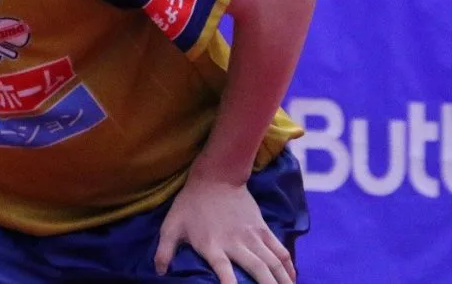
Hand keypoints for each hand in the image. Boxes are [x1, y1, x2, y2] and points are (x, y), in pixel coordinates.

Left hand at [155, 177, 294, 283]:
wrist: (216, 177)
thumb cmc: (190, 204)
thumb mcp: (171, 225)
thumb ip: (164, 250)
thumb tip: (159, 272)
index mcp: (212, 245)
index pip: (224, 272)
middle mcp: (236, 243)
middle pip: (258, 270)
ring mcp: (252, 236)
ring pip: (273, 263)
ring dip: (282, 281)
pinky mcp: (263, 229)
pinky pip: (280, 250)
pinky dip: (288, 267)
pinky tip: (292, 280)